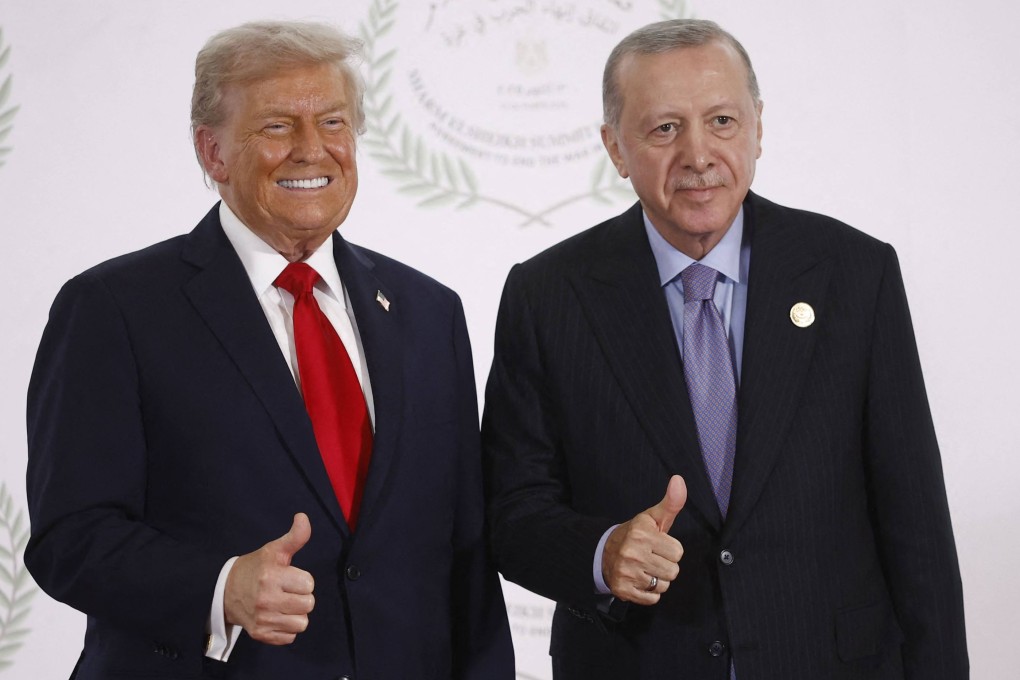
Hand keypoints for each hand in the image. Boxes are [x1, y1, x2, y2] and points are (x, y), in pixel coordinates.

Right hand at [224, 513, 314, 644]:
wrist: (225, 592)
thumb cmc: (255, 568)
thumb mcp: (273, 550)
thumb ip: (294, 537)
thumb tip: (303, 517)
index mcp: (271, 576)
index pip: (309, 584)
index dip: (303, 580)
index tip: (290, 577)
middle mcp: (266, 600)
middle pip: (308, 604)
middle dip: (301, 597)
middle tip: (287, 591)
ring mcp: (263, 620)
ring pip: (302, 623)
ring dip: (296, 614)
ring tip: (283, 605)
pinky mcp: (260, 635)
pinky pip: (290, 637)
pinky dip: (286, 628)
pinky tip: (276, 617)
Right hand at [601, 475, 686, 604]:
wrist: (603, 552)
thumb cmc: (636, 535)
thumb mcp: (652, 518)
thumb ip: (671, 502)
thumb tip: (679, 480)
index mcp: (641, 533)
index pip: (678, 552)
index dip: (670, 549)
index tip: (657, 545)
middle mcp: (632, 553)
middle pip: (673, 571)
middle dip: (665, 565)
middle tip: (651, 557)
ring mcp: (626, 573)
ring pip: (663, 585)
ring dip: (657, 579)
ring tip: (644, 568)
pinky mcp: (623, 590)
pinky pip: (652, 599)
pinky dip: (648, 592)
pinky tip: (639, 579)